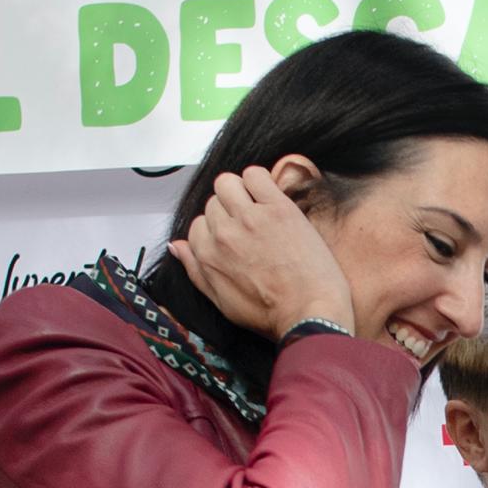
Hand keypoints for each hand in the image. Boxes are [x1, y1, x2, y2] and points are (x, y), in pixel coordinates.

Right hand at [167, 165, 355, 338]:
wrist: (310, 312)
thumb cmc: (272, 313)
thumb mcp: (222, 302)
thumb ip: (196, 271)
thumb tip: (178, 246)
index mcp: (208, 256)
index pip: (198, 225)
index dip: (216, 229)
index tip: (233, 236)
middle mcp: (223, 234)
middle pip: (213, 203)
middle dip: (228, 211)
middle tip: (250, 225)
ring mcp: (250, 218)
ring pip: (227, 183)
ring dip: (239, 190)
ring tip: (257, 206)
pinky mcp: (277, 208)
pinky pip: (256, 174)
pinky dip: (260, 179)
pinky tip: (270, 196)